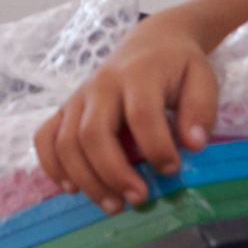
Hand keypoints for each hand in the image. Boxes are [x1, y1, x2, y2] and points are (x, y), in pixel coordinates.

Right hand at [35, 22, 220, 210]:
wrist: (150, 42)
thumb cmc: (178, 65)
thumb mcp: (203, 77)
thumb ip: (201, 109)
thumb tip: (193, 144)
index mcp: (138, 74)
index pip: (141, 114)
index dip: (156, 147)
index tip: (172, 169)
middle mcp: (101, 85)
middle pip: (93, 133)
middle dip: (113, 173)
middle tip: (139, 198)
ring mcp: (78, 97)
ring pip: (66, 143)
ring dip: (87, 180)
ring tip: (114, 205)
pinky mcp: (65, 109)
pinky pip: (44, 138)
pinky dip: (52, 166)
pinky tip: (73, 188)